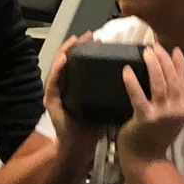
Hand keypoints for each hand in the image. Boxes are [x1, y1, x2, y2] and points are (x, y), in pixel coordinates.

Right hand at [46, 33, 104, 152]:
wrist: (81, 147)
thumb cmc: (93, 127)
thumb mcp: (105, 103)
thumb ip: (113, 90)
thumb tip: (133, 74)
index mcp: (77, 86)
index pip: (80, 63)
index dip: (87, 49)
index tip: (98, 38)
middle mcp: (64, 87)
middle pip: (68, 61)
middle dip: (77, 46)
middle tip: (88, 35)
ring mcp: (55, 93)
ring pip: (59, 67)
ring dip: (66, 52)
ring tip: (75, 40)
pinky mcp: (50, 101)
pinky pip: (53, 82)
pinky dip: (58, 69)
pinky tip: (64, 59)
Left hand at [118, 43, 183, 162]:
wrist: (145, 159)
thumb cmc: (154, 135)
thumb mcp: (170, 116)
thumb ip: (171, 98)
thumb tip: (164, 72)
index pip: (183, 81)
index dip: (179, 63)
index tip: (173, 49)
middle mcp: (176, 111)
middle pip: (172, 79)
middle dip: (164, 59)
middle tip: (155, 46)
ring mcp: (162, 115)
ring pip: (159, 84)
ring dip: (153, 65)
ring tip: (146, 52)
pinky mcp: (145, 119)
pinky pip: (138, 97)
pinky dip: (132, 82)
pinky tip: (126, 70)